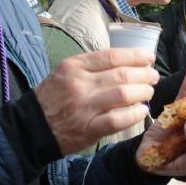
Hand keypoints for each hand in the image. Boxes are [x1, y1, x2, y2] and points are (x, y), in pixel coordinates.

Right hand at [35, 48, 156, 154]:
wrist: (31, 127)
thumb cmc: (53, 98)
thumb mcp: (65, 72)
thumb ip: (91, 67)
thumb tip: (126, 62)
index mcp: (74, 66)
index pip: (112, 56)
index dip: (135, 56)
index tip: (149, 58)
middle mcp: (80, 84)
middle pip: (122, 74)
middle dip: (144, 74)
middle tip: (154, 77)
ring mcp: (85, 107)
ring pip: (123, 94)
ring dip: (142, 92)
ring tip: (149, 92)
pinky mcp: (89, 128)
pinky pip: (118, 119)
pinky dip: (134, 114)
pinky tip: (141, 111)